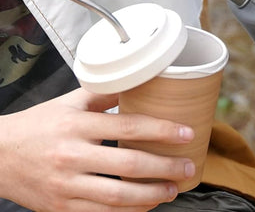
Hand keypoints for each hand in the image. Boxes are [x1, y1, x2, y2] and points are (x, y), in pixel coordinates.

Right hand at [0, 88, 194, 211]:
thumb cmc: (38, 124)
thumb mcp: (70, 102)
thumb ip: (104, 94)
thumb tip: (140, 83)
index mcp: (77, 125)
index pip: (128, 126)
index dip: (162, 130)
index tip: (186, 132)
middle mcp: (72, 155)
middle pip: (128, 164)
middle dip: (164, 167)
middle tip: (188, 165)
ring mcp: (65, 185)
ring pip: (116, 196)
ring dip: (150, 195)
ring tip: (173, 190)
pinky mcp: (60, 208)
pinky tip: (144, 206)